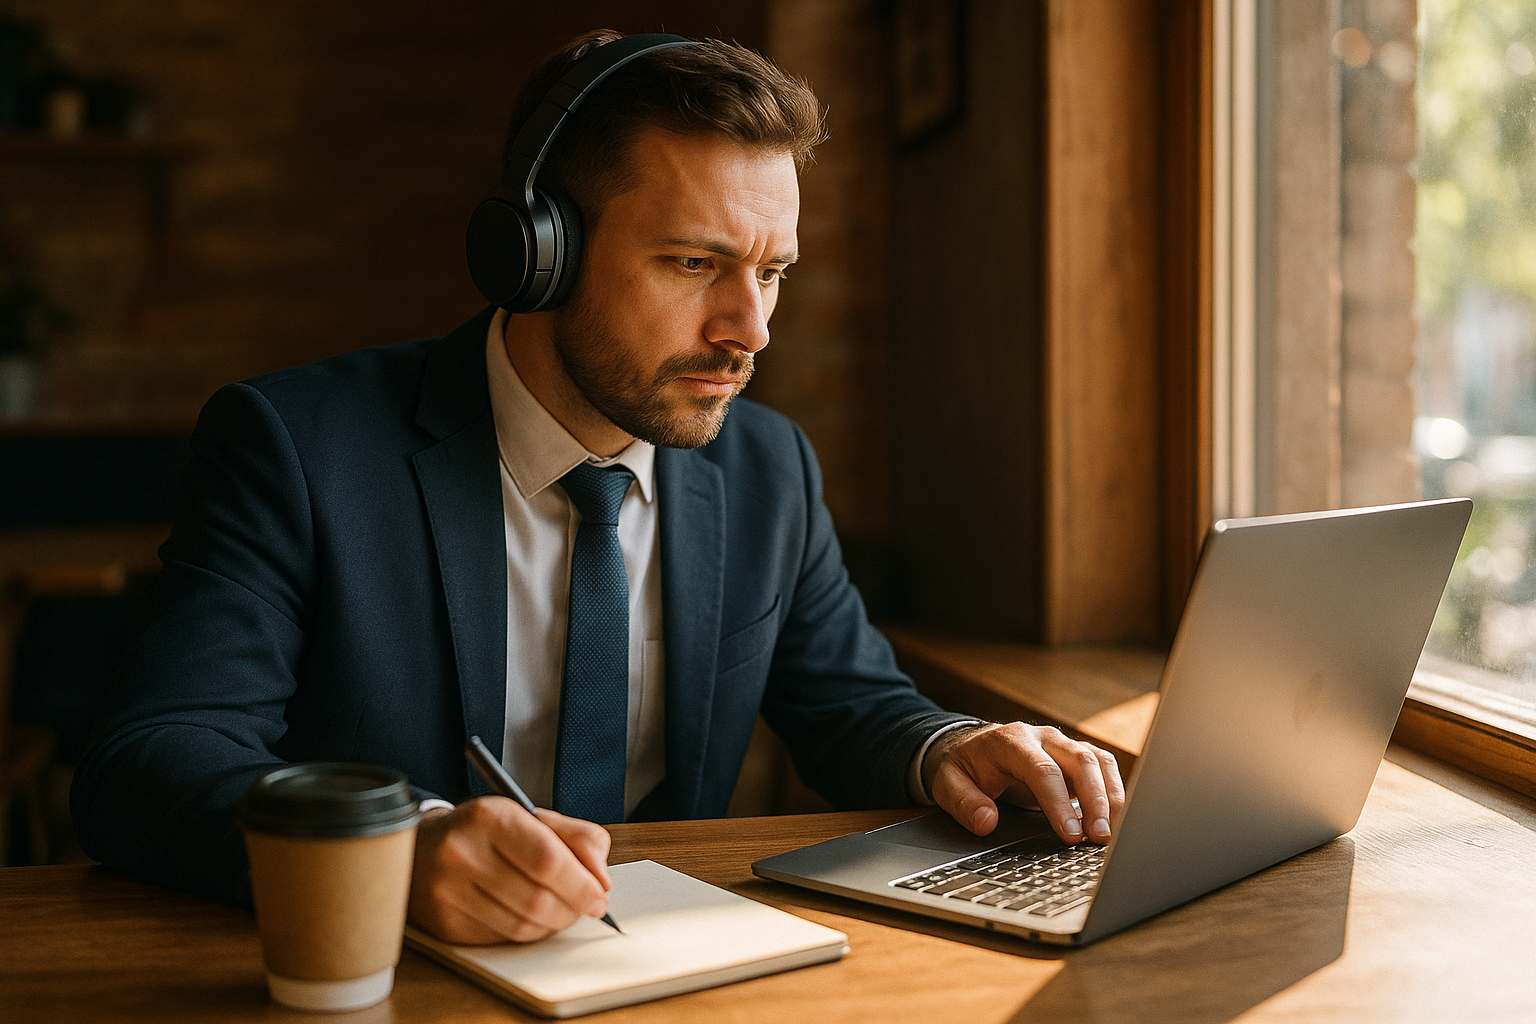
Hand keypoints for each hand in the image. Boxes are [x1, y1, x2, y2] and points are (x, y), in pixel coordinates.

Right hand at [407, 797, 612, 943]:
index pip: (548, 860)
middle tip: (586, 906)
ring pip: (521, 926)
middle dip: (573, 909)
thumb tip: (601, 878)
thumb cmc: (486, 831)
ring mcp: (448, 892)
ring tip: (560, 910)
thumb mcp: (532, 816)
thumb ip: (577, 838)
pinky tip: (530, 917)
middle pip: (537, 899)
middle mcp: (462, 853)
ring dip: (553, 925)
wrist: (422, 845)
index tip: (599, 895)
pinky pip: (502, 939)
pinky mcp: (444, 924)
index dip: (582, 884)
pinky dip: (527, 933)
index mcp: (489, 817)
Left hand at [923, 723, 1124, 844]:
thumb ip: (965, 804)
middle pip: (1080, 761)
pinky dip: (1113, 791)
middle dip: (1095, 801)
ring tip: (1110, 833)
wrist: (970, 747)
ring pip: (1097, 761)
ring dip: (1110, 797)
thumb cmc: (963, 767)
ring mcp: (1061, 743)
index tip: (1070, 835)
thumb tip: (986, 823)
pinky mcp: (1074, 755)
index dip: (1058, 803)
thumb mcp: (948, 785)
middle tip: (1099, 838)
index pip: (1042, 770)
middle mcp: (1042, 737)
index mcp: (1010, 741)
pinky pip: (1103, 766)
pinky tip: (1114, 819)